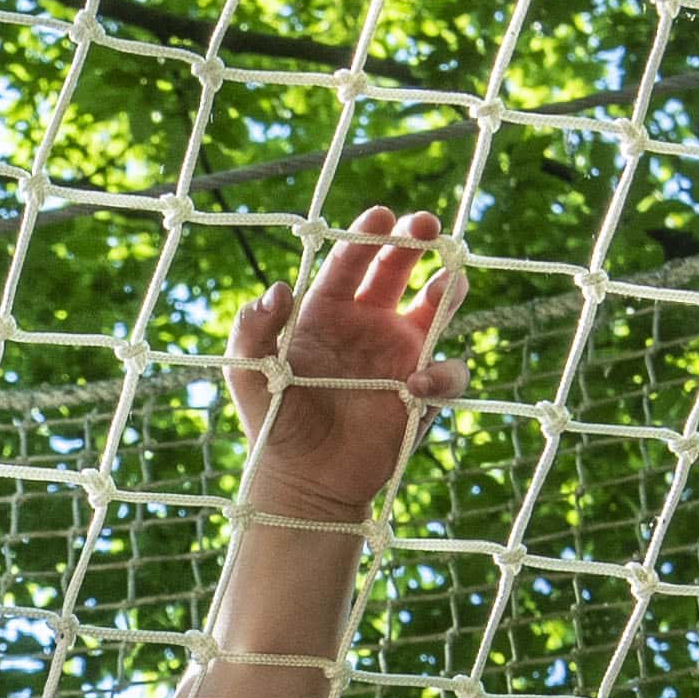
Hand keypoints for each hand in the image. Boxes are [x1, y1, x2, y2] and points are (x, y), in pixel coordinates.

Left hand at [226, 206, 468, 518]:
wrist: (303, 482)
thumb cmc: (273, 425)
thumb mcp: (248, 374)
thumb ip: (253, 329)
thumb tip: (278, 289)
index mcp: (326, 312)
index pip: (349, 264)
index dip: (365, 237)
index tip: (381, 215)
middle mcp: (367, 324)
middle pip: (397, 270)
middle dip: (413, 242)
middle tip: (427, 224)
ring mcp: (399, 355)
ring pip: (435, 310)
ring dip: (447, 290)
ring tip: (450, 282)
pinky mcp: (422, 392)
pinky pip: (446, 372)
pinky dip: (442, 374)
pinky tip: (416, 385)